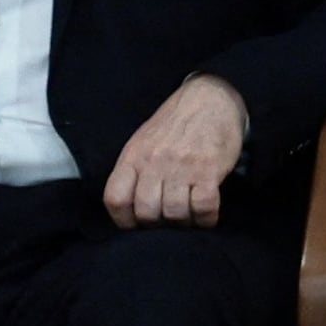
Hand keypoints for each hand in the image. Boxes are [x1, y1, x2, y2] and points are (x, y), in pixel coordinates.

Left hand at [104, 73, 251, 228]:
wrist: (210, 98)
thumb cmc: (175, 125)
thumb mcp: (143, 141)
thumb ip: (134, 171)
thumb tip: (132, 209)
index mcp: (133, 156)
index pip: (115, 199)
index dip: (123, 221)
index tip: (136, 226)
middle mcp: (154, 162)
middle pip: (146, 212)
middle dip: (157, 226)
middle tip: (168, 222)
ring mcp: (182, 166)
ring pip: (175, 214)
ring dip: (183, 224)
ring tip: (188, 218)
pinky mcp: (208, 170)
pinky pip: (204, 208)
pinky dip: (206, 219)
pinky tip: (206, 216)